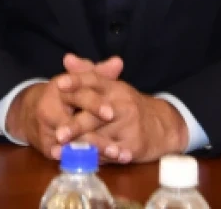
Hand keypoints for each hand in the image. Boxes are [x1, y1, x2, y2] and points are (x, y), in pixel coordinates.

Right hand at [3, 54, 122, 158]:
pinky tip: (102, 164)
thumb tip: (119, 62)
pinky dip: (85, 160)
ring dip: (94, 151)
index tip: (111, 113)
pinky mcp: (46, 148)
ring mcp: (46, 131)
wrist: (30, 111)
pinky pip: (67, 156)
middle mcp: (48, 110)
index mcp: (58, 89)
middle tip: (116, 145)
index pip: (77, 96)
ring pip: (73, 144)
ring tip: (115, 155)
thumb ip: (98, 72)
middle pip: (73, 124)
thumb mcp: (78, 79)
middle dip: (95, 135)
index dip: (95, 104)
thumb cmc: (62, 93)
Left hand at [55, 71, 188, 163]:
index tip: (58, 84)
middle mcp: (123, 104)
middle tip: (58, 134)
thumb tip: (66, 58)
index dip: (76, 81)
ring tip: (63, 152)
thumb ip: (86, 73)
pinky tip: (83, 162)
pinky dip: (96, 158)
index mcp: (115, 88)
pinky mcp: (134, 145)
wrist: (161, 124)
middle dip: (75, 126)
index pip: (94, 80)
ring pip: (101, 137)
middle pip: (95, 114)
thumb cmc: (127, 106)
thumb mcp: (110, 87)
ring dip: (81, 147)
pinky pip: (111, 154)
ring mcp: (130, 125)